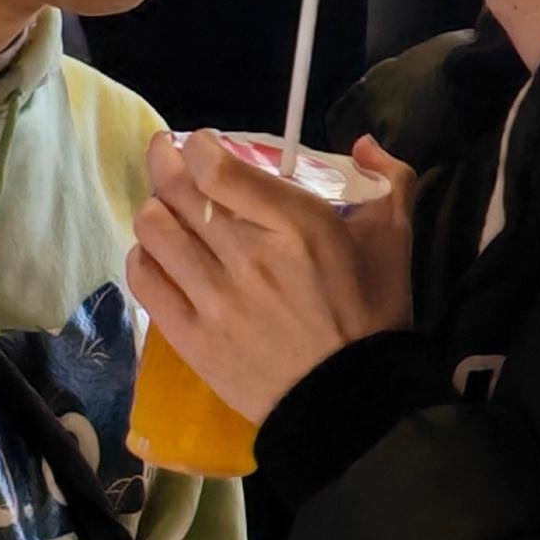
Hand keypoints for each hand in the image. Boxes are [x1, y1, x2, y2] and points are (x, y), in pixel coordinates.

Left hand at [126, 131, 415, 425]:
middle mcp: (247, 255)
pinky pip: (144, 280)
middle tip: (168, 155)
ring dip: (155, 208)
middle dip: (165, 162)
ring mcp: (213, 298)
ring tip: (166, 207)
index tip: (203, 143)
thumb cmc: (374, 312)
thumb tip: (361, 142)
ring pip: (154, 231)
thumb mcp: (396, 238)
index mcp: (298, 224)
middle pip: (177, 192)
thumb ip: (388, 177)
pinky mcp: (190, 336)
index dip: (199, 146)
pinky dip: (143, 256)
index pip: (218, 169)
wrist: (348, 397)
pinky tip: (157, 253)